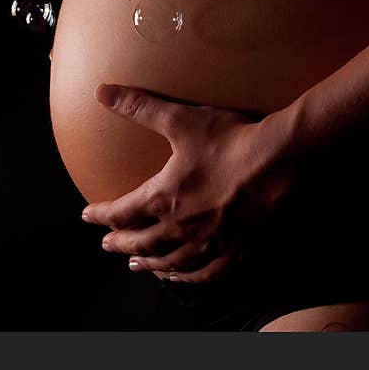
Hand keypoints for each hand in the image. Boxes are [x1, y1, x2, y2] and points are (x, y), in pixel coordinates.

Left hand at [81, 84, 297, 282]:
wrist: (281, 161)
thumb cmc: (229, 140)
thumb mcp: (179, 120)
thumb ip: (139, 108)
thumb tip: (103, 92)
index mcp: (163, 198)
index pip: (120, 212)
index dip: (101, 214)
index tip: (87, 215)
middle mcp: (182, 227)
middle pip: (142, 242)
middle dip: (120, 242)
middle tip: (107, 244)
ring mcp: (210, 243)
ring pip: (171, 261)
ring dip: (149, 263)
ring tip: (137, 264)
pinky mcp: (237, 251)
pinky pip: (207, 273)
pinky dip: (188, 277)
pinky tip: (181, 276)